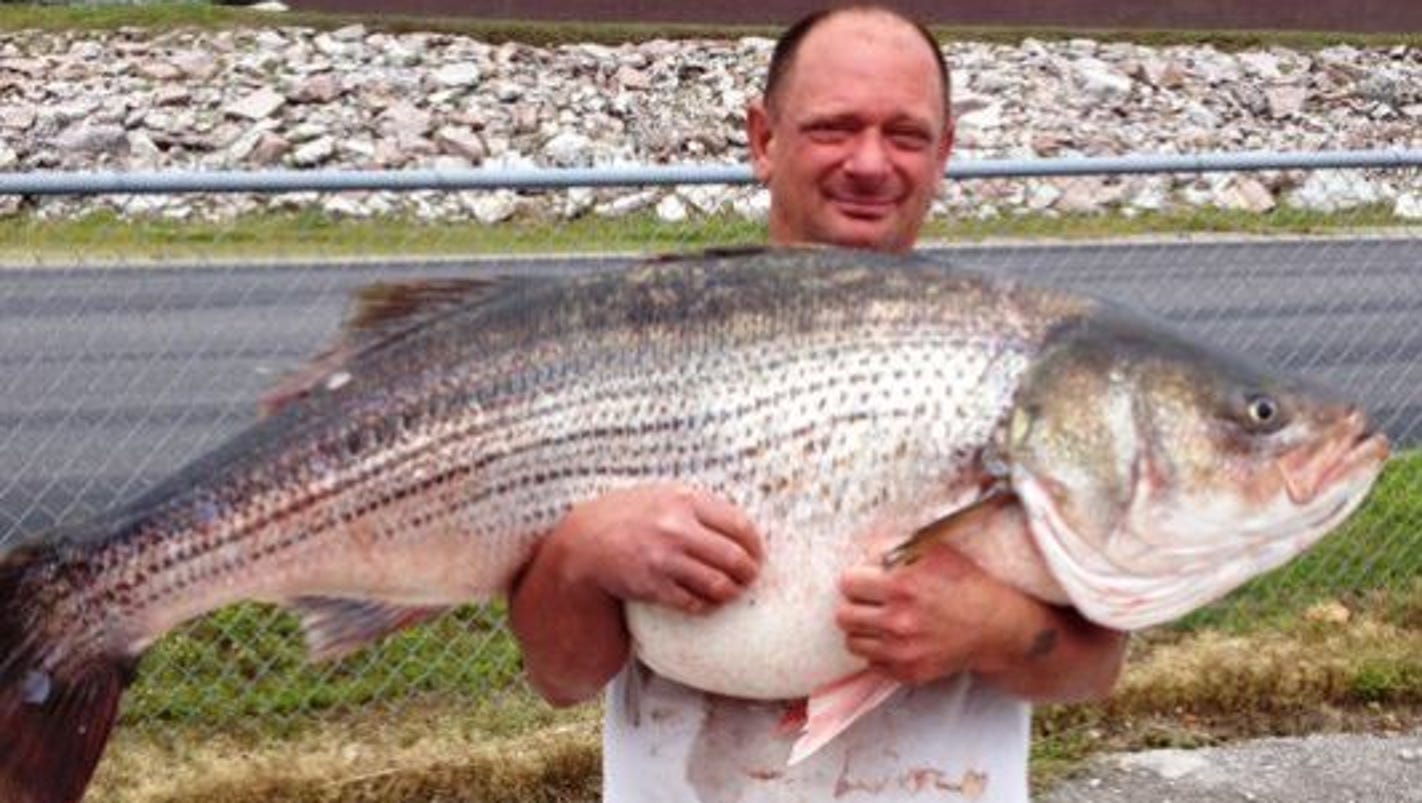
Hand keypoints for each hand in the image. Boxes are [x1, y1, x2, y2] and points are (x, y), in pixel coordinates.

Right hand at [557, 483, 763, 614]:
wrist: (584, 543)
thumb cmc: (627, 516)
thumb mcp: (661, 495)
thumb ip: (697, 505)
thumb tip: (739, 526)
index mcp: (684, 500)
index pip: (739, 525)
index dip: (754, 545)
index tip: (755, 553)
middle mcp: (677, 528)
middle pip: (734, 558)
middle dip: (748, 572)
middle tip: (749, 577)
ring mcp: (665, 559)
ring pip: (718, 584)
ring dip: (730, 592)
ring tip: (731, 592)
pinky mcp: (653, 586)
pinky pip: (693, 603)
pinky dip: (705, 606)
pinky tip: (706, 602)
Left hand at [836, 541, 1017, 684]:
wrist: (997, 628)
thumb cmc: (967, 585)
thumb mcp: (934, 552)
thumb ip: (894, 548)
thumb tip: (865, 554)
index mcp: (902, 586)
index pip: (847, 583)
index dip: (857, 579)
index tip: (867, 581)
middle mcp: (898, 621)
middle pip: (844, 615)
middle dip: (856, 605)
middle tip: (872, 602)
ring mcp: (903, 651)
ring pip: (852, 642)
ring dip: (864, 630)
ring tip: (882, 621)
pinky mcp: (908, 673)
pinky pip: (871, 663)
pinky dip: (879, 652)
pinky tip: (897, 639)